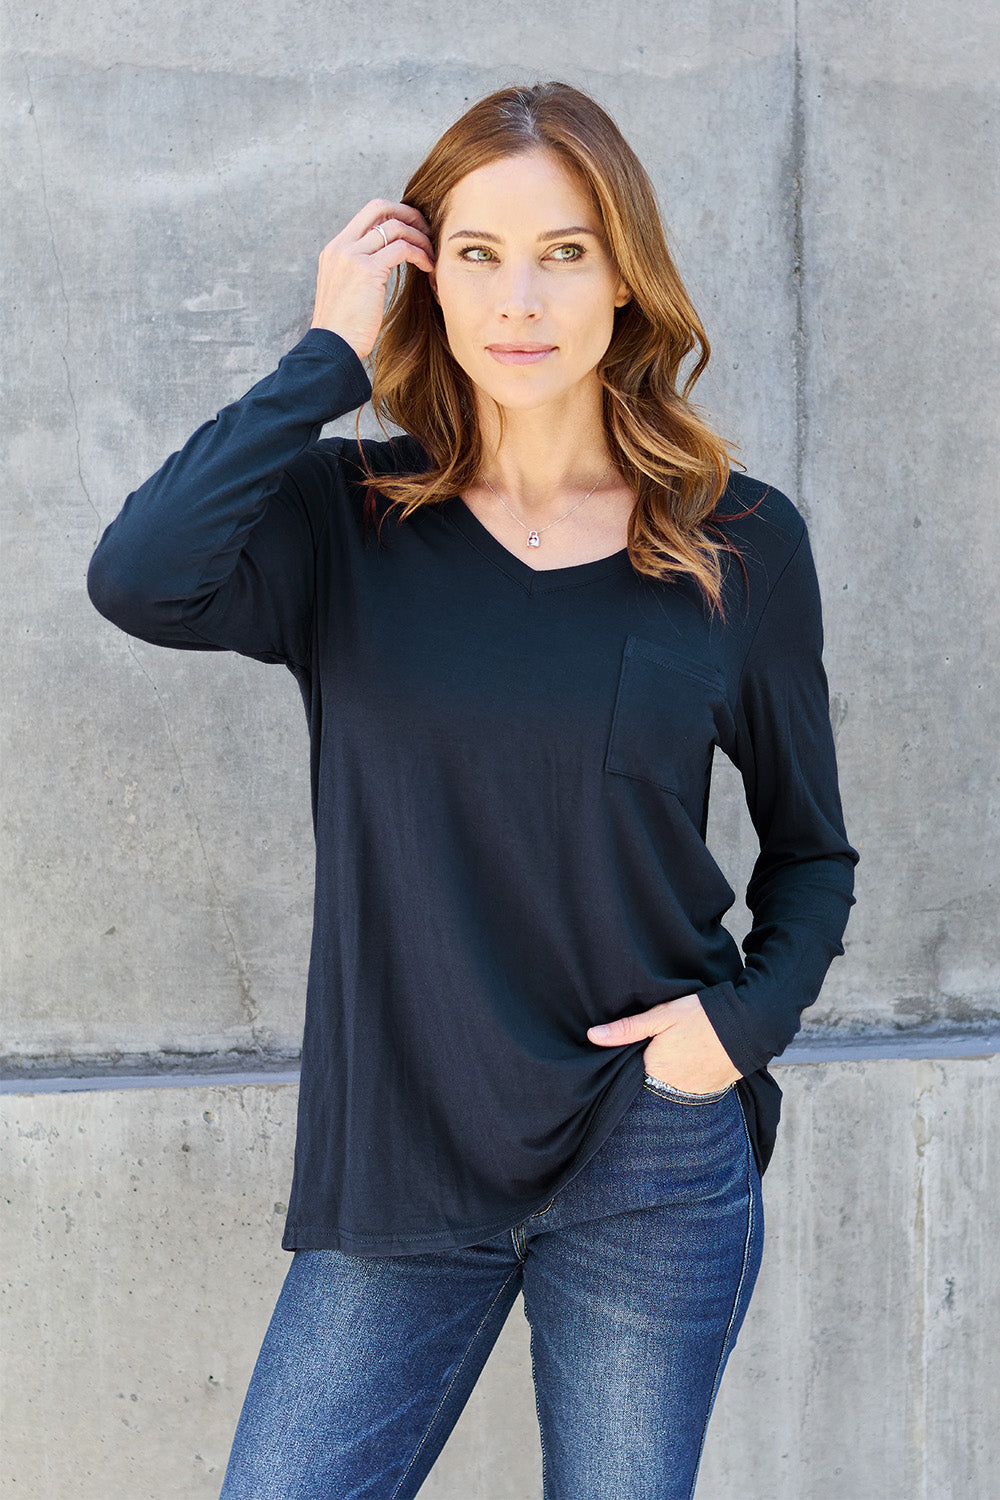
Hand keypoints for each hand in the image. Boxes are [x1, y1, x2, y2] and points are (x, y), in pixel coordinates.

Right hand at [310, 198, 435, 361]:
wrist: (332, 347)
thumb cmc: (343, 329)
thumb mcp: (345, 291)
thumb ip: (359, 271)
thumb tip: (384, 264)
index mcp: (334, 249)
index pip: (367, 214)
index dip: (394, 215)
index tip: (412, 230)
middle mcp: (341, 246)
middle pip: (379, 207)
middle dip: (408, 213)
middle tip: (426, 230)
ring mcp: (352, 256)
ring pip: (395, 227)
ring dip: (419, 237)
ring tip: (432, 254)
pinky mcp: (367, 270)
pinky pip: (402, 249)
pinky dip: (420, 254)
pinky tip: (428, 267)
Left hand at [587, 994, 740, 1093]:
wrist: (750, 1024)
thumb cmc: (703, 1016)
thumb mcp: (661, 1015)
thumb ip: (627, 1029)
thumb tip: (592, 1036)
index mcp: (656, 1071)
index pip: (630, 1076)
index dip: (628, 1065)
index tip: (630, 1054)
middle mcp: (673, 1089)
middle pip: (651, 1084)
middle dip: (648, 1073)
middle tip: (656, 1051)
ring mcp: (694, 1093)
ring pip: (671, 1089)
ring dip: (669, 1078)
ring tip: (673, 1057)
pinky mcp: (712, 1091)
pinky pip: (691, 1090)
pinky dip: (687, 1080)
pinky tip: (690, 1063)